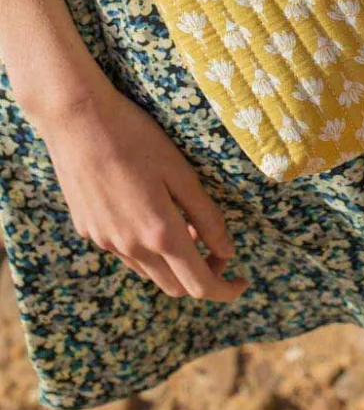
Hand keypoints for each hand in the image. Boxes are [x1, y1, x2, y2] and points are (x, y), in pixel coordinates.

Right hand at [31, 80, 248, 302]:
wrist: (76, 119)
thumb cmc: (136, 137)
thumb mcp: (181, 173)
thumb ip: (207, 216)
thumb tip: (227, 251)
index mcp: (160, 233)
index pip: (199, 285)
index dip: (225, 290)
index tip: (242, 281)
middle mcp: (130, 247)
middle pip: (175, 287)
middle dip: (202, 275)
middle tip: (218, 248)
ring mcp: (105, 241)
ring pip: (149, 272)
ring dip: (174, 261)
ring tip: (187, 224)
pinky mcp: (88, 230)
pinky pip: (125, 253)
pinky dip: (148, 248)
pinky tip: (151, 213)